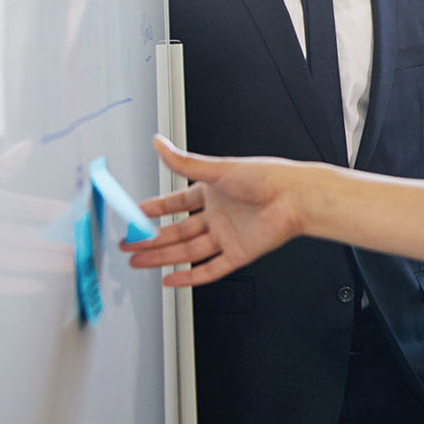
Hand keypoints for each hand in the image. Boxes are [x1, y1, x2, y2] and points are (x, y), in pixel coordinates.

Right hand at [122, 136, 311, 284]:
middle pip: (177, 231)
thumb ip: (184, 163)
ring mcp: (227, 236)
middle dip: (150, 239)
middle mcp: (218, 215)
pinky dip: (189, 276)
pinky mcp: (238, 253)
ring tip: (137, 262)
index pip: (175, 203)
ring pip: (187, 251)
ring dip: (162, 257)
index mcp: (212, 192)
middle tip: (127, 245)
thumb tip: (159, 143)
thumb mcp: (218, 169)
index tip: (132, 214)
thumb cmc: (266, 177)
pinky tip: (170, 280)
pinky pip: (210, 269)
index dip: (153, 210)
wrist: (296, 198)